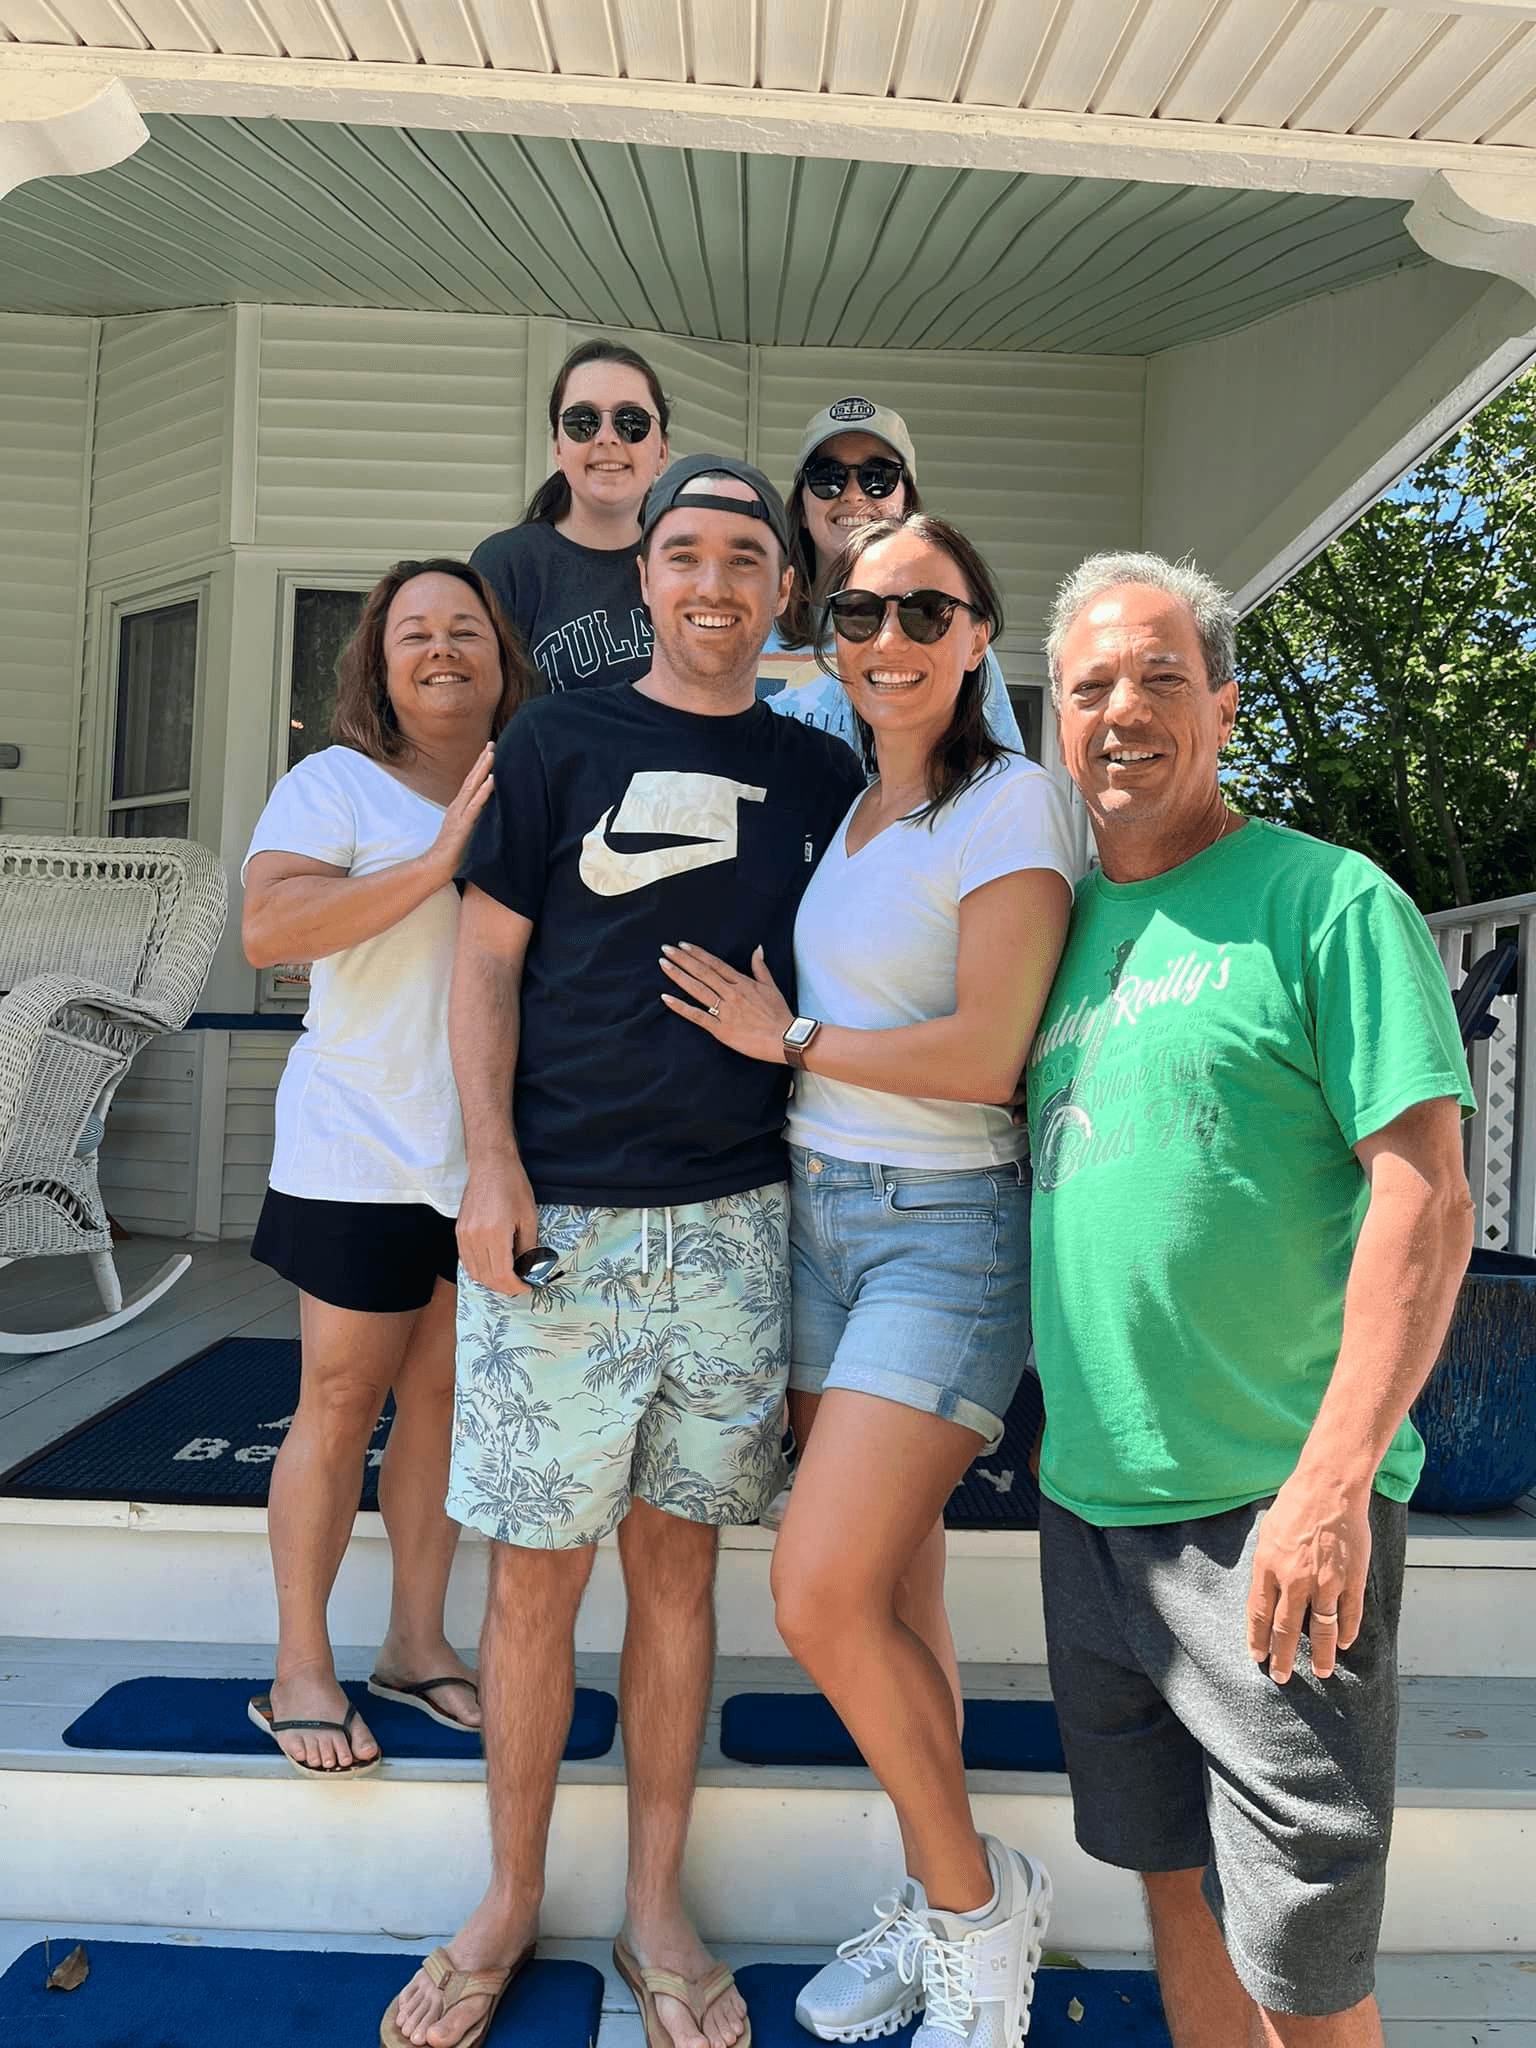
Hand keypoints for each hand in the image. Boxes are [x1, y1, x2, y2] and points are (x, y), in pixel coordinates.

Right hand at [425, 744, 495, 885]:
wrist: (437, 866)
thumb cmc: (454, 852)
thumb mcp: (466, 831)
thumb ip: (474, 820)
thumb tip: (489, 814)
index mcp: (460, 807)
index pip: (471, 782)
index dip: (480, 766)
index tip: (490, 750)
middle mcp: (458, 806)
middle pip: (472, 778)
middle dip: (483, 760)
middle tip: (493, 743)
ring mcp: (460, 814)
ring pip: (473, 786)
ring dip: (483, 769)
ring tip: (493, 753)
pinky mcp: (464, 824)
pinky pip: (476, 805)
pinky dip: (484, 791)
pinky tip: (492, 779)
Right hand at [455, 1153, 539, 1295]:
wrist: (491, 1166)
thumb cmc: (513, 1187)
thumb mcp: (529, 1217)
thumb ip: (527, 1247)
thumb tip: (527, 1269)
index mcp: (496, 1232)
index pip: (502, 1274)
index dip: (515, 1286)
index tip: (527, 1287)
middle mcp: (476, 1236)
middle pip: (487, 1277)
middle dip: (505, 1287)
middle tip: (519, 1286)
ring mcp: (464, 1234)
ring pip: (474, 1272)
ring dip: (491, 1281)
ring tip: (507, 1279)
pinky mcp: (459, 1231)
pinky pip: (466, 1260)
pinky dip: (479, 1270)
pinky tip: (492, 1268)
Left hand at [659, 942, 793, 1062]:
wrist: (786, 1038)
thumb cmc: (779, 1014)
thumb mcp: (771, 987)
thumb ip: (760, 968)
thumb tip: (757, 948)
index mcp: (742, 983)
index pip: (715, 964)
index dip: (698, 953)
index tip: (683, 945)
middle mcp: (731, 993)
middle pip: (703, 972)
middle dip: (682, 959)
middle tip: (665, 949)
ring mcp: (725, 1010)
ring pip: (698, 989)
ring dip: (679, 976)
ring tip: (663, 965)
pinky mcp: (721, 1029)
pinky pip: (697, 1016)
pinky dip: (681, 1007)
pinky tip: (666, 998)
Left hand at [1246, 1468, 1371, 1682]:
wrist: (1328, 1488)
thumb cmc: (1294, 1506)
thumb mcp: (1267, 1535)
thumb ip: (1267, 1567)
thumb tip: (1267, 1594)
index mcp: (1267, 1568)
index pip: (1259, 1615)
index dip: (1258, 1640)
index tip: (1258, 1657)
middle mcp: (1294, 1580)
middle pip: (1286, 1629)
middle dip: (1282, 1657)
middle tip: (1281, 1677)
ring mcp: (1324, 1582)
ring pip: (1322, 1630)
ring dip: (1322, 1655)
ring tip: (1322, 1672)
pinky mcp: (1350, 1579)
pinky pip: (1349, 1614)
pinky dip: (1348, 1632)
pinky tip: (1346, 1643)